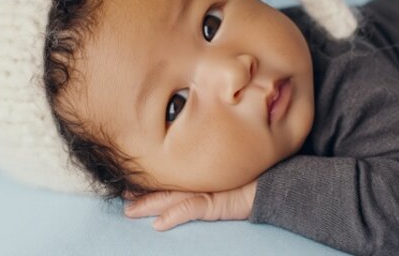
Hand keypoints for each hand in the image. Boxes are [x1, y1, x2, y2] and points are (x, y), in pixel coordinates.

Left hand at [123, 180, 257, 230]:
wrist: (276, 184)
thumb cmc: (253, 178)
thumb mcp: (226, 179)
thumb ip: (209, 178)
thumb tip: (192, 176)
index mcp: (200, 174)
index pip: (170, 177)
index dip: (150, 180)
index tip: (131, 181)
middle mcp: (199, 180)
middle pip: (165, 186)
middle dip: (142, 192)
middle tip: (122, 194)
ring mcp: (206, 190)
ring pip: (171, 198)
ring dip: (149, 205)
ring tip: (130, 211)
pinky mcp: (215, 203)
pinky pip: (190, 210)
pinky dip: (174, 217)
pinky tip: (159, 225)